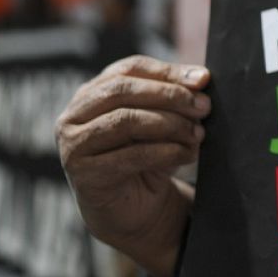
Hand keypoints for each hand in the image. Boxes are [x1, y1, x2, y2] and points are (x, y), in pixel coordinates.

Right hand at [55, 56, 211, 276]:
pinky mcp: (82, 173)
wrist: (134, 208)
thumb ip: (176, 98)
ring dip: (170, 124)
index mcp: (92, 92)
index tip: (203, 79)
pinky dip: (166, 152)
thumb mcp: (163, 121)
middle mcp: (74, 115)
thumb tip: (201, 78)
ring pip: (125, 120)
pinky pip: (130, 155)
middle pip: (123, 90)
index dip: (167, 71)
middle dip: (170, 96)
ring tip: (198, 133)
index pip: (129, 68)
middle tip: (204, 107)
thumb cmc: (149, 156)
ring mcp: (73, 144)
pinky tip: (188, 154)